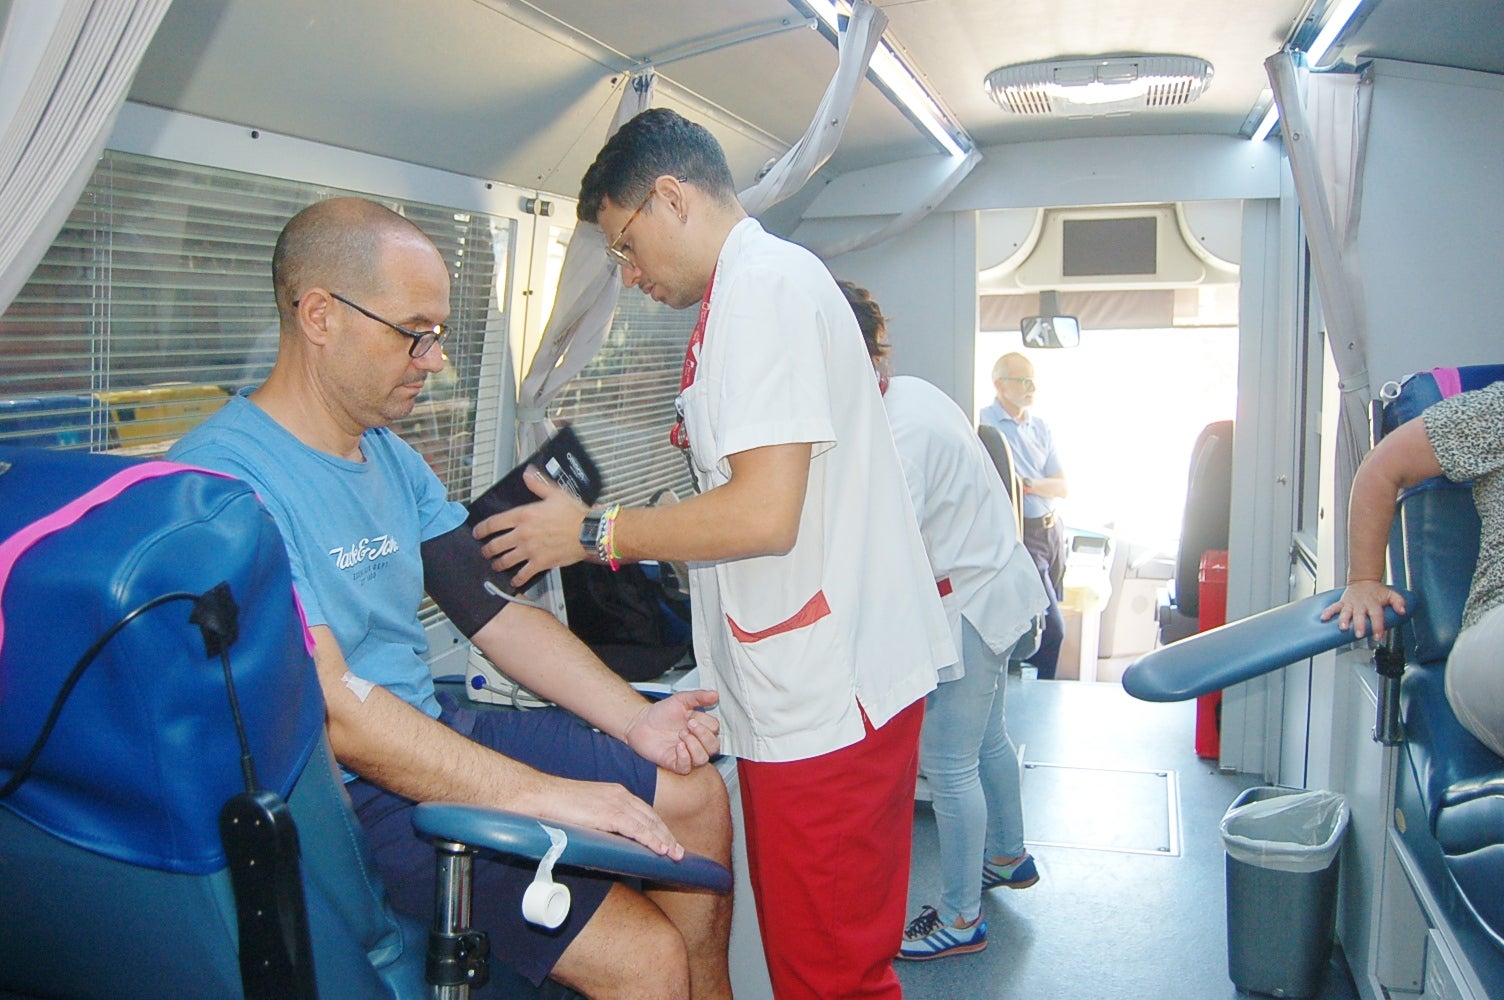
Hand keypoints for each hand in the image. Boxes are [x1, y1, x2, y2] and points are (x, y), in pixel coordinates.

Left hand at [473, 467, 589, 586]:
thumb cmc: (574, 513)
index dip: (482, 529)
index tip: (477, 532)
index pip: (494, 523)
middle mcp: (522, 534)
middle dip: (487, 550)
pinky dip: (517, 579)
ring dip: (498, 564)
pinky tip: (515, 581)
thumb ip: (538, 484)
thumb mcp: (555, 494)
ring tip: (496, 565)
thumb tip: (528, 474)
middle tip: (485, 552)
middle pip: (496, 545)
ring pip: (505, 561)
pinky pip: (523, 574)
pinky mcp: (540, 563)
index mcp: (523, 515)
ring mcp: (530, 550)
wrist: (588, 532)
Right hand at [523, 777, 685, 858]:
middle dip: (666, 835)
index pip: (644, 811)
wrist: (540, 796)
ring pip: (648, 824)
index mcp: (615, 793)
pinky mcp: (609, 813)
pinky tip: (661, 849)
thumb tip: (608, 842)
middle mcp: (620, 795)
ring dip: (664, 840)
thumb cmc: (556, 806)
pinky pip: (637, 828)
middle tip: (678, 852)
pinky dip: (652, 839)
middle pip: (651, 817)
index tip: (668, 840)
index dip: (658, 827)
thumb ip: (600, 823)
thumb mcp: (586, 811)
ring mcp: (615, 802)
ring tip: (675, 855)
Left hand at [623, 690, 721, 774]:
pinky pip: (686, 767)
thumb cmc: (661, 713)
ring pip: (702, 759)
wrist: (641, 722)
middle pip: (714, 747)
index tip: (690, 715)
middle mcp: (696, 743)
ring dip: (694, 745)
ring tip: (681, 734)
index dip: (705, 722)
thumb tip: (715, 695)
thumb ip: (698, 696)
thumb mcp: (681, 700)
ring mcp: (686, 754)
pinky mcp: (674, 763)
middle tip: (688, 724)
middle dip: (703, 734)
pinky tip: (678, 746)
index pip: (715, 729)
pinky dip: (684, 757)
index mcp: (700, 728)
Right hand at [1320, 580, 1406, 639]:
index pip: (1377, 616)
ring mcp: (1350, 603)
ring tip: (1342, 627)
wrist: (1363, 579)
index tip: (1377, 636)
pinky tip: (1324, 618)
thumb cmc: (1377, 590)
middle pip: (1360, 615)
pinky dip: (1328, 612)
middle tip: (1359, 634)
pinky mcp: (1343, 602)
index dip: (1377, 626)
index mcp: (1373, 603)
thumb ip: (1398, 602)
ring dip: (1344, 620)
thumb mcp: (1391, 594)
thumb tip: (1403, 611)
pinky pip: (1334, 607)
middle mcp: (1361, 603)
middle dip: (1359, 625)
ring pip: (1346, 612)